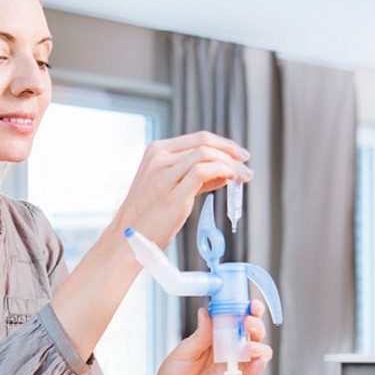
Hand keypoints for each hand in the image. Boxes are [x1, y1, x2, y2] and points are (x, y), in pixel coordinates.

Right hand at [111, 131, 251, 246]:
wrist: (129, 236)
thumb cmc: (148, 214)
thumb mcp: (167, 185)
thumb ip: (195, 176)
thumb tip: (223, 173)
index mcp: (156, 151)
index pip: (198, 138)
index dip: (223, 144)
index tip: (238, 154)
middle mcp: (159, 159)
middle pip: (205, 143)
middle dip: (231, 152)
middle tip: (245, 164)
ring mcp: (164, 175)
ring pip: (206, 155)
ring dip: (231, 164)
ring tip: (243, 176)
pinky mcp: (173, 193)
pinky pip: (203, 173)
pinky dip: (222, 172)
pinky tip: (230, 181)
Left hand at [131, 300, 273, 374]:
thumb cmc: (175, 372)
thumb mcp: (185, 350)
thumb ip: (201, 334)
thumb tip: (206, 311)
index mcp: (220, 335)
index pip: (240, 318)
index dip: (249, 310)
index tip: (251, 305)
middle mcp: (233, 349)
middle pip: (254, 333)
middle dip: (256, 325)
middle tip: (248, 322)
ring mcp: (238, 366)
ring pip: (260, 352)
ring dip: (259, 346)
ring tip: (249, 346)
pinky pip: (254, 374)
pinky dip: (259, 366)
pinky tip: (257, 361)